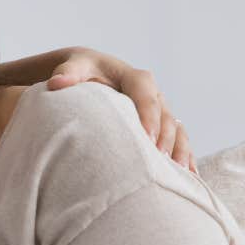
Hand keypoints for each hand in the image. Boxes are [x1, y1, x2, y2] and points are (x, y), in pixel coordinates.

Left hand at [45, 47, 195, 171]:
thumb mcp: (73, 68)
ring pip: (176, 130)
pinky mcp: (161, 125)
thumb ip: (67, 75)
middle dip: (164, 138)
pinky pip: (178, 140)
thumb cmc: (82, 71)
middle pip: (165, 116)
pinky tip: (188, 176)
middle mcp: (154, 94)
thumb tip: (56, 83)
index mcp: (136, 78)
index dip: (148, 116)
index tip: (145, 137)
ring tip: (178, 173)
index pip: (145, 96)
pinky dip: (185, 156)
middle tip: (159, 161)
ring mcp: (160, 110)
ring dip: (179, 150)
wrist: (91, 73)